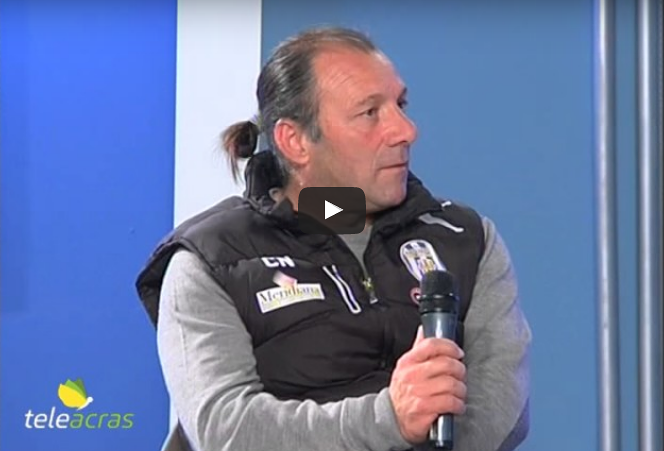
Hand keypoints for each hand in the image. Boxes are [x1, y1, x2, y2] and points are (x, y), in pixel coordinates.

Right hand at [388, 326, 466, 443]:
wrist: (392, 418)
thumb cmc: (404, 391)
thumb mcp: (406, 367)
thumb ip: (418, 348)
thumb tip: (424, 329)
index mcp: (408, 361)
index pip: (431, 345)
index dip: (449, 346)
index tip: (458, 353)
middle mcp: (412, 375)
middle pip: (446, 364)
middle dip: (460, 370)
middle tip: (461, 376)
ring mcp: (417, 392)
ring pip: (451, 384)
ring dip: (461, 390)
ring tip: (459, 392)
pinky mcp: (423, 409)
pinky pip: (450, 402)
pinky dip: (458, 404)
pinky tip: (457, 405)